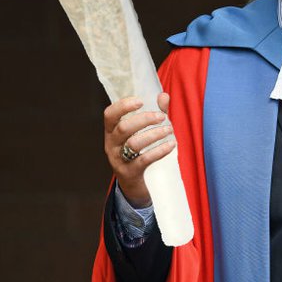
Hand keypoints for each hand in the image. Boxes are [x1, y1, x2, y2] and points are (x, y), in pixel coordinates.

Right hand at [103, 92, 175, 207]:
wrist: (134, 186)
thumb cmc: (139, 153)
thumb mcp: (144, 132)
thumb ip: (154, 113)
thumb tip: (164, 95)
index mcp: (112, 132)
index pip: (109, 115)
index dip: (123, 105)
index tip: (140, 100)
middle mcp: (111, 145)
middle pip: (123, 128)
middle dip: (144, 119)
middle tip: (162, 116)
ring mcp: (118, 160)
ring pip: (133, 143)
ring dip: (154, 134)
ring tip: (169, 130)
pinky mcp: (129, 173)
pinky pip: (144, 160)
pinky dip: (159, 151)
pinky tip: (171, 145)